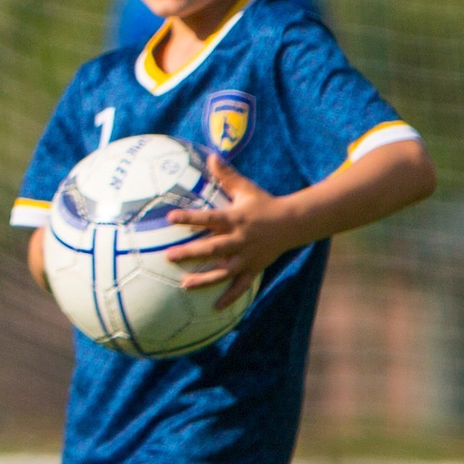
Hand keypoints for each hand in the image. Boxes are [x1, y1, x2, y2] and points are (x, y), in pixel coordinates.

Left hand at [165, 154, 300, 308]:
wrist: (294, 222)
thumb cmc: (264, 204)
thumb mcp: (246, 189)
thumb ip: (226, 175)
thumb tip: (211, 155)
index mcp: (235, 219)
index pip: (209, 218)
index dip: (190, 218)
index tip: (170, 218)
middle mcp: (240, 239)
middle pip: (213, 248)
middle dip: (191, 253)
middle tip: (168, 256)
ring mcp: (247, 257)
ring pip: (224, 271)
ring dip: (204, 279)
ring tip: (184, 286)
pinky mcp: (253, 268)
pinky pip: (240, 286)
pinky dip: (229, 297)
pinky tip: (214, 308)